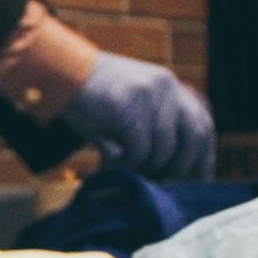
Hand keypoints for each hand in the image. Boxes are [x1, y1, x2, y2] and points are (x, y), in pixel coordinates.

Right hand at [60, 52, 214, 179]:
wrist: (55, 73)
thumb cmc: (88, 97)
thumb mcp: (128, 104)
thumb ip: (152, 125)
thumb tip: (169, 171)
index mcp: (168, 85)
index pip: (202, 124)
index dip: (202, 156)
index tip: (197, 181)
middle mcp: (166, 86)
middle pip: (192, 138)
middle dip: (179, 168)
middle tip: (159, 185)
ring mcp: (149, 96)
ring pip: (164, 150)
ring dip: (145, 168)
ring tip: (125, 171)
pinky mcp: (128, 109)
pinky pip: (139, 151)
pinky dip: (127, 165)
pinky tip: (109, 164)